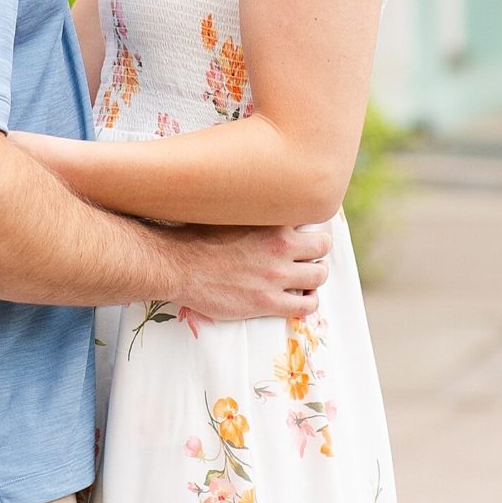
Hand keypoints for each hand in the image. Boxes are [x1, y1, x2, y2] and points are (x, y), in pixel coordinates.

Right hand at [176, 222, 331, 323]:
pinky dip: (309, 301)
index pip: (311, 216)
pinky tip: (300, 297)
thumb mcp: (230, 210)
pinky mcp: (268, 302)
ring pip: (319, 275)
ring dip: (315, 275)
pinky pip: (306, 305)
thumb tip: (264, 197)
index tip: (305, 229)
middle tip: (307, 254)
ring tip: (305, 276)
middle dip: (317, 249)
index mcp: (271, 220)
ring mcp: (276, 276)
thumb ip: (255, 208)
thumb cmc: (199, 235)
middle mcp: (280, 246)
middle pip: (322, 245)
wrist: (179, 265)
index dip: (309, 223)